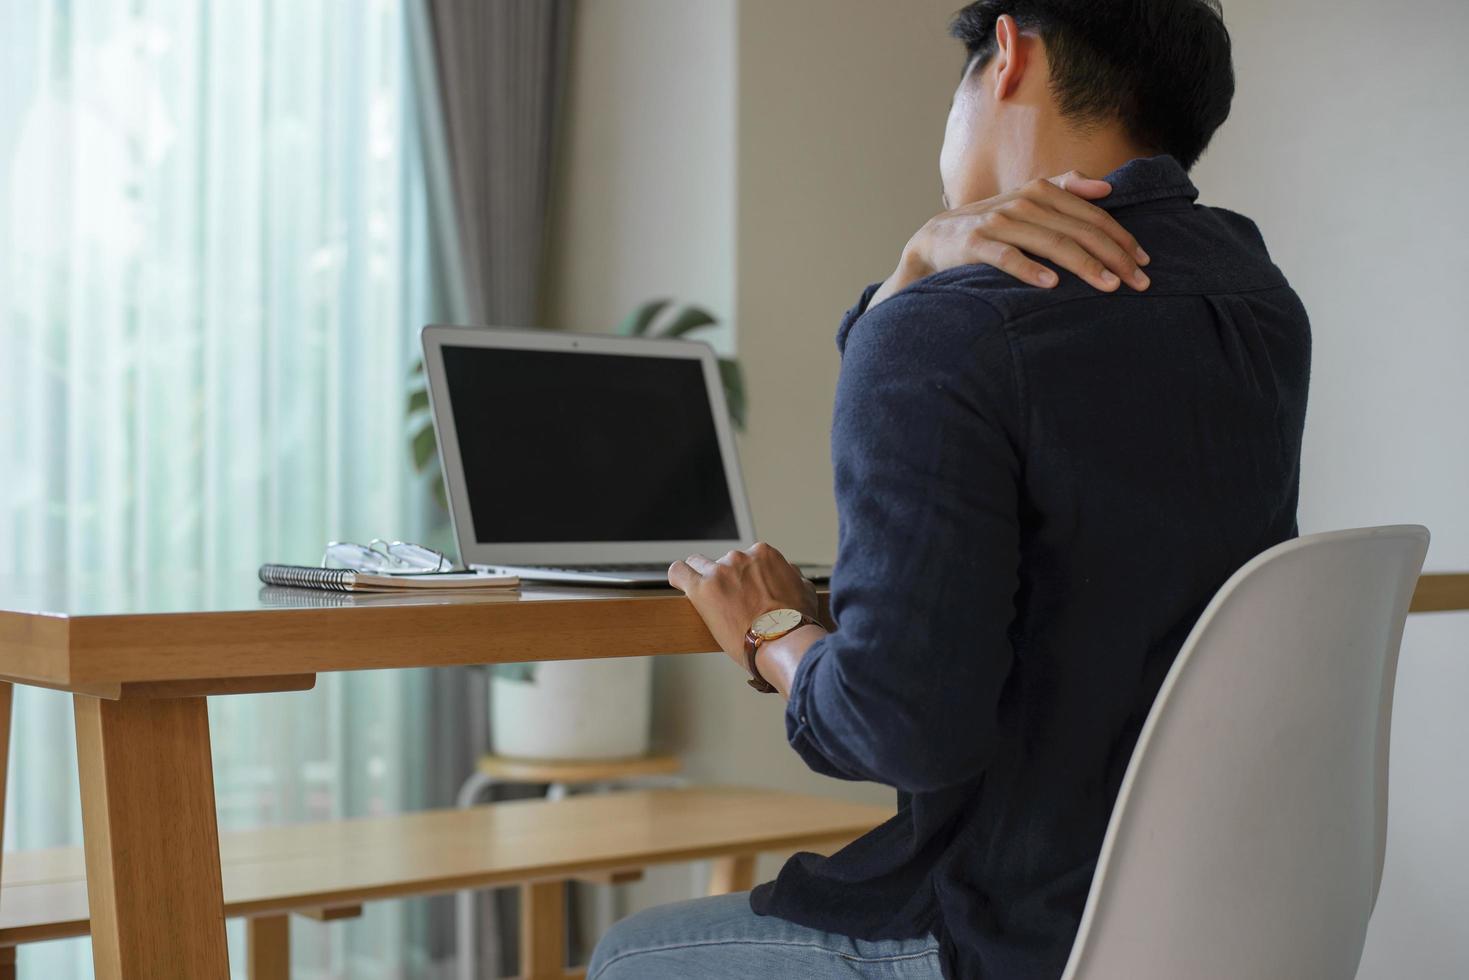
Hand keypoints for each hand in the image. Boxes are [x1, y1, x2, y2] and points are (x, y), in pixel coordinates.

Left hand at [668, 542, 818, 667]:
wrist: (783, 642)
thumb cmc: (796, 622)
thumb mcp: (804, 590)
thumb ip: (790, 576)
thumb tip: (787, 573)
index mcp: (764, 554)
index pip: (747, 558)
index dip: (745, 577)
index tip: (745, 592)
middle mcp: (740, 557)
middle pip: (724, 562)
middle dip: (726, 579)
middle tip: (731, 602)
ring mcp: (719, 571)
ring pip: (699, 565)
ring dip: (703, 579)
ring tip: (708, 599)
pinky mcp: (702, 589)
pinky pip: (679, 572)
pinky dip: (678, 577)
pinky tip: (679, 584)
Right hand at [868, 171, 1150, 310]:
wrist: (935, 241)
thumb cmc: (991, 226)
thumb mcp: (1027, 202)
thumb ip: (1065, 189)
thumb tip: (1107, 187)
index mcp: (1040, 191)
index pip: (1092, 215)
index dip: (1122, 238)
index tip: (1144, 263)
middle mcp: (1023, 202)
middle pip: (1079, 230)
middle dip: (1113, 256)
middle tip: (1139, 282)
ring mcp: (998, 222)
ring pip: (1051, 243)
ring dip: (1083, 266)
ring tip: (1108, 286)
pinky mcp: (975, 243)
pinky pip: (1007, 257)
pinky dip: (1029, 270)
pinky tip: (1051, 285)